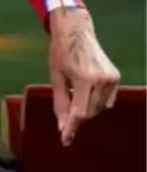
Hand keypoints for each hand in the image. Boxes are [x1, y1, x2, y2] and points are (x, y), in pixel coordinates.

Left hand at [48, 6, 119, 145]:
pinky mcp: (116, 77)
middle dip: (78, 117)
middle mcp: (101, 80)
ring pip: (100, 108)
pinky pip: (107, 99)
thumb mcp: (55, 77)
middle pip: (90, 112)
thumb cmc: (61, 52)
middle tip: (66, 117)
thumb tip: (62, 125)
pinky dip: (96, 101)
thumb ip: (60, 102)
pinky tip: (86, 92)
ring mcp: (111, 79)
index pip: (79, 112)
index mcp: (83, 79)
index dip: (72, 127)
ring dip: (87, 108)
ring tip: (75, 95)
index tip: (65, 140)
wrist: (76, 31)